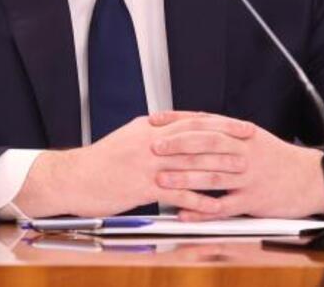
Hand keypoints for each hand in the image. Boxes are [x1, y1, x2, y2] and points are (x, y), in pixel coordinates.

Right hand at [12, 116, 250, 217]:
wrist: (73, 178)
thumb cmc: (100, 163)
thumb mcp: (129, 139)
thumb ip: (154, 136)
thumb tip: (174, 132)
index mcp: (149, 128)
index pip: (192, 120)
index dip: (219, 122)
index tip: (240, 124)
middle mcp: (151, 141)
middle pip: (197, 137)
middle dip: (227, 138)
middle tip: (250, 142)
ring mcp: (147, 164)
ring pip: (191, 162)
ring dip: (219, 166)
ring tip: (241, 170)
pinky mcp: (142, 186)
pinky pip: (177, 192)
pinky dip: (198, 198)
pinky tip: (214, 204)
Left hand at [149, 110, 323, 220]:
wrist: (310, 179)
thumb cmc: (275, 159)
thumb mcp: (252, 137)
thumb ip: (224, 132)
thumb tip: (190, 125)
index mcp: (241, 133)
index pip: (205, 121)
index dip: (178, 119)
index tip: (156, 120)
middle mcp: (245, 151)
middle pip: (208, 145)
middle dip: (178, 145)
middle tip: (154, 147)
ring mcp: (250, 176)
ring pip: (213, 176)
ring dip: (185, 178)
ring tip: (162, 180)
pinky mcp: (254, 200)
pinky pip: (225, 207)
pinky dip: (203, 210)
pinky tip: (185, 212)